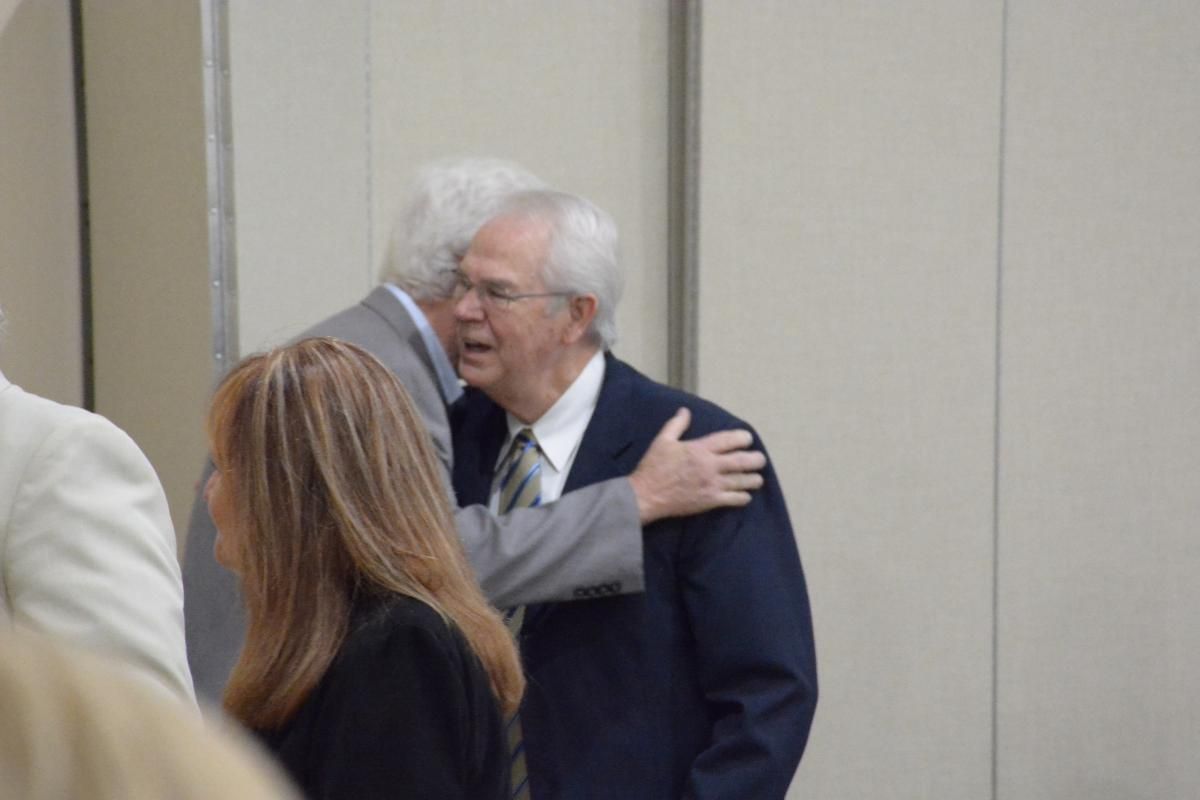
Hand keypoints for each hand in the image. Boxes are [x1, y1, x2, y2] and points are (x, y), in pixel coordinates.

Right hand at [629, 407, 765, 523]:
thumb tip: (685, 411)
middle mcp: (710, 466)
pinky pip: (734, 499)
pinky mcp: (710, 501)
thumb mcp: (662, 441)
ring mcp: (712, 485)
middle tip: (760, 459)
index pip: (728, 440)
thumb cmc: (653, 467)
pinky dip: (743, 497)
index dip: (743, 438)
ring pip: (742, 481)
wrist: (646, 495)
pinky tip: (746, 496)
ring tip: (757, 478)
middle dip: (755, 459)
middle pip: (742, 461)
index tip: (747, 439)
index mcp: (699, 449)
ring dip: (753, 479)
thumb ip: (676, 425)